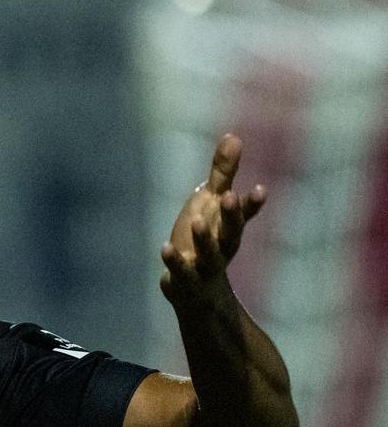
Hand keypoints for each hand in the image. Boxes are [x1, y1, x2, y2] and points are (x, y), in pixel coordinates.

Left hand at [161, 132, 267, 307]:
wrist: (196, 290)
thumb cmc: (205, 239)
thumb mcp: (211, 204)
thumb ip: (223, 174)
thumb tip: (233, 136)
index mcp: (229, 228)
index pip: (243, 215)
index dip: (251, 204)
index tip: (261, 189)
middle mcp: (222, 247)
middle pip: (232, 232)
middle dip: (232, 215)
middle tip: (230, 197)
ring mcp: (205, 266)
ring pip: (210, 254)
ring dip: (205, 238)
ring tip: (197, 221)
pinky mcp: (186, 281)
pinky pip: (181, 273)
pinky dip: (175, 262)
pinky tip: (165, 248)